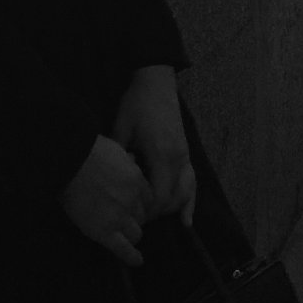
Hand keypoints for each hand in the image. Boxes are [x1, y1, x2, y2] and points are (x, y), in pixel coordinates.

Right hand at [60, 135, 152, 266]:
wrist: (69, 162)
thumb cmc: (87, 151)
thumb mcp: (114, 148)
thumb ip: (126, 159)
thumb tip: (132, 159)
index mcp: (135, 179)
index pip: (148, 198)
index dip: (141, 202)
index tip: (135, 205)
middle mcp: (131, 199)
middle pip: (142, 216)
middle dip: (136, 217)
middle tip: (126, 218)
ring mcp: (119, 217)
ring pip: (136, 233)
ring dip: (131, 233)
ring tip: (125, 235)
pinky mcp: (104, 231)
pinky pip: (123, 249)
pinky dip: (131, 257)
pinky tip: (136, 260)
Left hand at [112, 66, 195, 227]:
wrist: (156, 81)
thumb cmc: (136, 103)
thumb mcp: (122, 128)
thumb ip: (119, 156)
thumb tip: (110, 180)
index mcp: (160, 153)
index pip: (157, 196)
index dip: (145, 211)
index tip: (130, 215)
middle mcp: (177, 158)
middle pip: (171, 199)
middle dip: (155, 213)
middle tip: (136, 217)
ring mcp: (185, 155)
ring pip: (184, 193)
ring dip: (170, 208)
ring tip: (152, 217)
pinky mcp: (187, 152)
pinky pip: (192, 182)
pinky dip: (190, 202)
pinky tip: (186, 221)